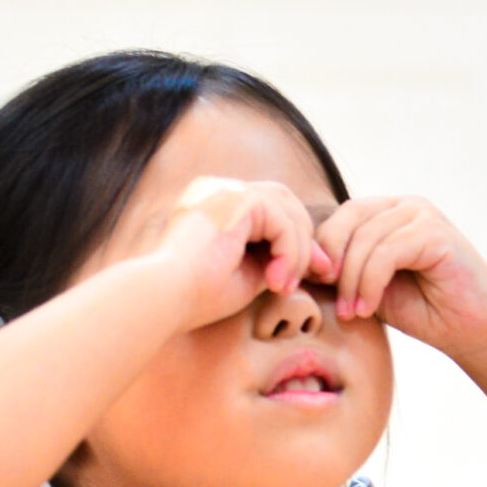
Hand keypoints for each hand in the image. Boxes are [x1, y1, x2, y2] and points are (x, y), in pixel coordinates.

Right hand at [141, 176, 325, 327]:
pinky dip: (289, 252)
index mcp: (215, 204)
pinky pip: (282, 220)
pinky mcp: (235, 199)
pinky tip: (276, 281)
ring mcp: (225, 189)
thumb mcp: (247, 275)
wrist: (166, 297)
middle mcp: (219, 189)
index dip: (295, 238)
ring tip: (283, 286)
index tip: (315, 271)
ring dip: (296, 251)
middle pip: (283, 200)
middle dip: (304, 238)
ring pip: (286, 209)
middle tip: (321, 272)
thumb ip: (274, 259)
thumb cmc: (197, 296)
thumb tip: (312, 258)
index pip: (269, 208)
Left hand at [316, 196, 486, 357]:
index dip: (321, 250)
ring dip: (351, 280)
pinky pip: (386, 252)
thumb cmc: (425, 312)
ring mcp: (422, 215)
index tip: (312, 287)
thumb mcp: (370, 288)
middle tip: (330, 299)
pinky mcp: (435, 233)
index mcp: (389, 213)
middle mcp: (405, 206)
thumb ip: (343, 270)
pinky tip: (367, 309)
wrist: (473, 331)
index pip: (341, 217)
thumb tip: (299, 265)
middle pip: (348, 220)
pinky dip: (369, 283)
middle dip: (331, 262)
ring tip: (351, 313)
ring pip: (365, 239)